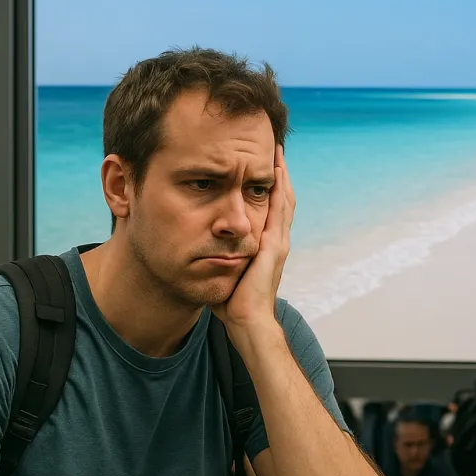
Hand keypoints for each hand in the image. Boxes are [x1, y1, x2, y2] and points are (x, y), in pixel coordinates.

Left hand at [212, 145, 294, 329]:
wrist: (247, 322)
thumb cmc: (232, 304)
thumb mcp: (221, 273)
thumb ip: (212, 259)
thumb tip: (192, 252)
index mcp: (265, 247)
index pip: (270, 211)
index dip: (267, 190)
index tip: (259, 169)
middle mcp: (276, 241)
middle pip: (281, 200)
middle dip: (278, 176)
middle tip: (274, 152)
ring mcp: (278, 243)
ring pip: (283, 200)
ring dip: (281, 176)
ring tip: (277, 154)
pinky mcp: (274, 246)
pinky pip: (280, 210)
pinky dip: (279, 189)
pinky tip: (275, 172)